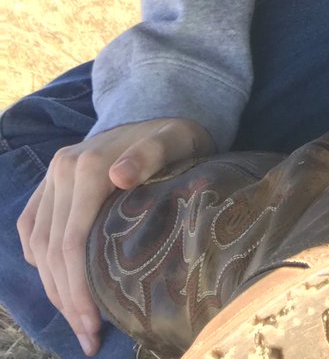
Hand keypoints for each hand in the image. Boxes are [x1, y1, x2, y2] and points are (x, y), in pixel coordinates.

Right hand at [17, 117, 212, 355]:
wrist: (164, 112)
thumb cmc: (176, 136)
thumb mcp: (174, 142)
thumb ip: (150, 155)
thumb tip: (117, 175)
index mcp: (88, 165)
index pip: (71, 241)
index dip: (77, 289)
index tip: (94, 326)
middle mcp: (62, 170)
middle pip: (53, 250)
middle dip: (67, 300)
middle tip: (89, 338)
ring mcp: (53, 176)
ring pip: (38, 245)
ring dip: (53, 288)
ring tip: (78, 321)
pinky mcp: (51, 183)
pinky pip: (31, 227)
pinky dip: (39, 260)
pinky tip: (59, 284)